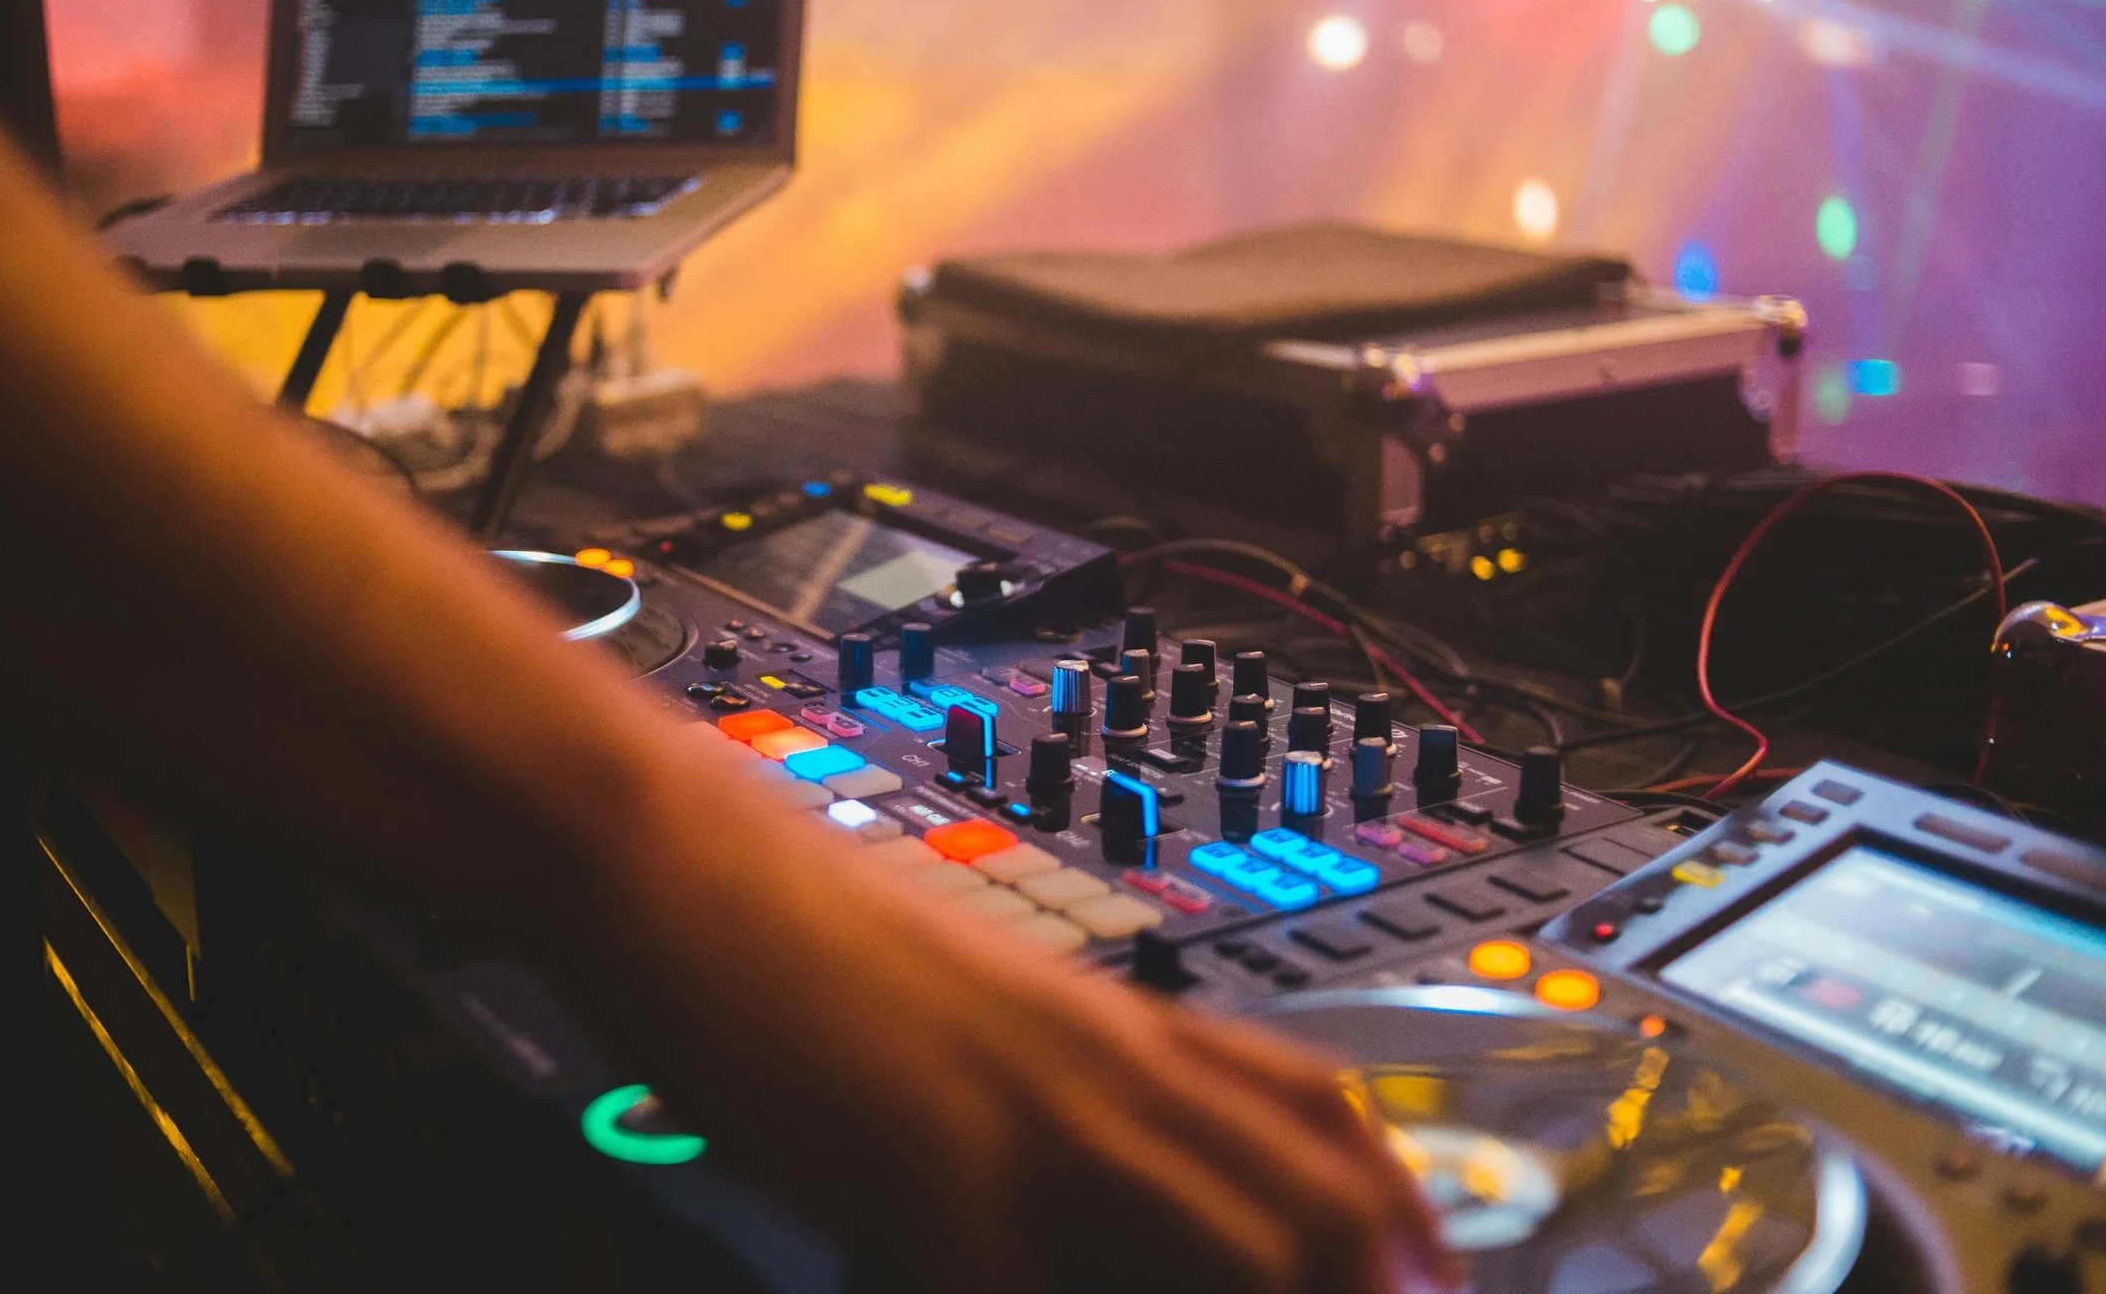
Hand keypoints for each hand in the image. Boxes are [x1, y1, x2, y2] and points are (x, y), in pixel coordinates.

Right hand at [578, 773, 1453, 1293]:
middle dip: (1374, 1280)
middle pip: (1315, 1186)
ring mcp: (1028, 1121)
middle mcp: (1101, 1064)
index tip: (1430, 1274)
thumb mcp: (953, 1009)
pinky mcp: (932, 1174)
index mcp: (1109, 1020)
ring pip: (1245, 1240)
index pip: (1311, 1103)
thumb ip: (1039, 1086)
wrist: (675, 855)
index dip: (1395, 1209)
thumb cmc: (790, 928)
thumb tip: (1080, 1173)